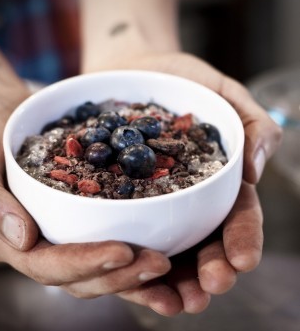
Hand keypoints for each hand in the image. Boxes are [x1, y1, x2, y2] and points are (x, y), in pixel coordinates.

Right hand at [0, 91, 172, 299]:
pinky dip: (135, 248)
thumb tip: (21, 238)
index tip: (123, 251)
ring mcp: (62, 231)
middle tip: (159, 264)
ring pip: (99, 266)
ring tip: (166, 264)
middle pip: (81, 275)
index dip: (85, 263)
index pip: (48, 265)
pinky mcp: (82, 215)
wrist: (6, 112)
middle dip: (120, 274)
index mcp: (11, 238)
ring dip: (133, 271)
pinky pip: (109, 237)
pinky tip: (163, 246)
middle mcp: (40, 242)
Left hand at [86, 52, 281, 314]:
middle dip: (209, 269)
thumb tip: (254, 168)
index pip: (235, 216)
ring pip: (165, 249)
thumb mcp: (223, 92)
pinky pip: (124, 233)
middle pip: (202, 243)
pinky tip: (128, 278)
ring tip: (176, 301)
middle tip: (209, 287)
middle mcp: (185, 200)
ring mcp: (151, 202)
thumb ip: (251, 124)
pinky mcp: (118, 200)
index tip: (243, 260)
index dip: (242, 239)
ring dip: (172, 280)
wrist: (131, 71)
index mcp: (215, 182)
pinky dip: (128, 260)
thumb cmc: (181, 80)